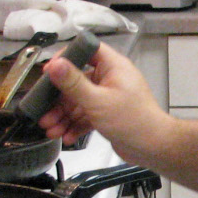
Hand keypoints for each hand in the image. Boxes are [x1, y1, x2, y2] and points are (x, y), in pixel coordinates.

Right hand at [37, 42, 174, 164]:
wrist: (153, 148)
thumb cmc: (131, 120)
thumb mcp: (97, 101)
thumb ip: (73, 83)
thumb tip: (54, 64)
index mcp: (113, 66)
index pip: (86, 50)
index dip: (66, 58)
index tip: (48, 72)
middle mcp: (110, 78)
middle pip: (76, 81)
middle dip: (58, 100)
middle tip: (44, 113)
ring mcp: (108, 97)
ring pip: (79, 102)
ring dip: (63, 116)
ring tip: (51, 130)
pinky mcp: (107, 114)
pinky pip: (86, 116)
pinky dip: (75, 125)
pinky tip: (66, 137)